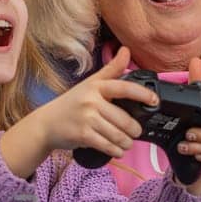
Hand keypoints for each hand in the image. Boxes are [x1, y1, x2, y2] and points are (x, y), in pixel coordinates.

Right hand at [1, 47, 155, 176]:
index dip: (142, 94)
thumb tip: (126, 50)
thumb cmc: (71, 104)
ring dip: (127, 142)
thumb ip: (111, 69)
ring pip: (118, 135)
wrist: (46, 124)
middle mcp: (91, 101)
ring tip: (127, 142)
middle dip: (134, 130)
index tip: (154, 101)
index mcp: (96, 87)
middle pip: (124, 119)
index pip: (124, 88)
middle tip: (135, 132)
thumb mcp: (90, 83)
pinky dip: (116, 150)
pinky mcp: (83, 135)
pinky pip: (107, 145)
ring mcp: (87, 119)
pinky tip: (117, 150)